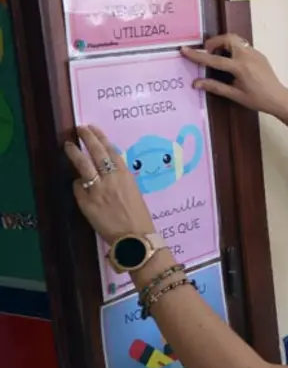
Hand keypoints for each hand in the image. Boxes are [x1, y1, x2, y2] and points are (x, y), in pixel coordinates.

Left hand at [66, 125, 155, 242]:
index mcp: (126, 176)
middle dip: (88, 138)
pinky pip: (78, 188)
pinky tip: (79, 185)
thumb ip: (120, 181)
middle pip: (97, 152)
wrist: (135, 238)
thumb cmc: (139, 218)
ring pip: (83, 165)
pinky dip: (78, 185)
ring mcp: (97, 189)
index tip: (94, 129)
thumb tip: (104, 175)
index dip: (101, 138)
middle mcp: (111, 179)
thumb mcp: (134, 193)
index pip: (112, 151)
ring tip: (68, 144)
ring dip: (74, 152)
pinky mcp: (86, 202)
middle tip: (80, 129)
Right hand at [181, 33, 287, 116]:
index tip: (185, 50)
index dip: (198, 55)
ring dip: (224, 43)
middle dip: (215, 42)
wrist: (279, 98)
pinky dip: (233, 47)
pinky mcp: (259, 54)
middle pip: (227, 39)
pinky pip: (243, 45)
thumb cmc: (258, 99)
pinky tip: (231, 60)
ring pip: (235, 39)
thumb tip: (196, 83)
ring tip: (219, 56)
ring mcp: (255, 53)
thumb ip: (215, 87)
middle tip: (208, 52)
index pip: (214, 59)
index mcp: (240, 67)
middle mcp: (248, 56)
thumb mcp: (235, 95)